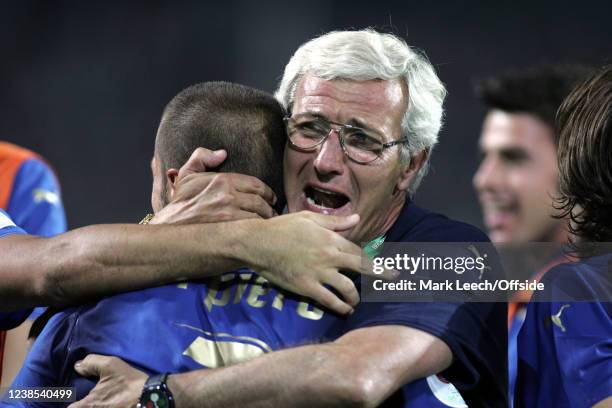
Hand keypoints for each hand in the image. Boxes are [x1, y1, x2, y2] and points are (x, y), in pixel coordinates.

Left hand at [69, 354, 146, 407]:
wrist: (150, 396)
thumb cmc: (128, 382)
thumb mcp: (110, 365)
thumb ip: (91, 363)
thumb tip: (78, 366)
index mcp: (89, 405)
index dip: (67, 403)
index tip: (68, 398)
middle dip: (80, 405)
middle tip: (80, 399)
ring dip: (89, 405)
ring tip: (96, 400)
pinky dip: (101, 406)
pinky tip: (104, 402)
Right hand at [151, 148, 276, 224]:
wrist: (169, 228)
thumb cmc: (180, 204)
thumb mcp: (187, 175)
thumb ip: (202, 157)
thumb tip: (222, 153)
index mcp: (222, 180)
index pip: (256, 184)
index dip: (267, 192)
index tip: (271, 198)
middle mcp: (227, 195)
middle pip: (261, 200)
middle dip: (270, 206)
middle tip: (273, 211)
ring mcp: (229, 213)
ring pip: (260, 215)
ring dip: (268, 219)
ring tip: (270, 223)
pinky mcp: (230, 230)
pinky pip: (254, 228)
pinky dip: (261, 229)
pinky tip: (262, 232)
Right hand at [247, 211, 396, 314]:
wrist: (259, 243)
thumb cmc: (283, 227)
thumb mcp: (309, 218)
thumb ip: (335, 221)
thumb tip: (357, 218)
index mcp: (331, 238)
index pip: (358, 251)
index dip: (370, 259)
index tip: (381, 265)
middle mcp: (330, 256)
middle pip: (362, 267)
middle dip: (381, 274)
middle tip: (395, 279)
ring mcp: (319, 273)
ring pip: (347, 288)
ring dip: (356, 297)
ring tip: (356, 301)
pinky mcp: (307, 287)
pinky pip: (329, 300)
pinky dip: (340, 307)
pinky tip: (345, 310)